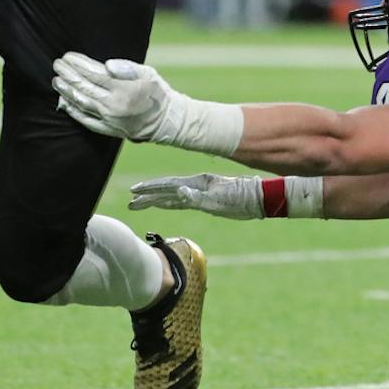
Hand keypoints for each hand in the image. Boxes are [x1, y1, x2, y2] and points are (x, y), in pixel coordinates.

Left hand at [52, 53, 176, 140]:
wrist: (166, 121)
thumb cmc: (157, 92)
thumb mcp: (148, 74)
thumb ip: (127, 68)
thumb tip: (107, 65)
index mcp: (123, 90)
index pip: (93, 74)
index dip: (78, 65)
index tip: (68, 57)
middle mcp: (113, 105)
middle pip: (84, 88)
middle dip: (68, 75)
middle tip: (57, 65)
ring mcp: (109, 119)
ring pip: (82, 103)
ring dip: (66, 91)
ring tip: (56, 80)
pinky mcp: (108, 129)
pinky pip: (86, 120)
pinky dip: (74, 111)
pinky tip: (64, 102)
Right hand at [128, 173, 265, 219]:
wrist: (259, 198)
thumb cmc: (241, 198)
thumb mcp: (220, 199)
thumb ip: (198, 197)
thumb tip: (179, 191)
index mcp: (197, 183)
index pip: (168, 185)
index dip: (151, 189)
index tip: (134, 192)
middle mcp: (196, 185)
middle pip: (166, 190)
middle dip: (148, 196)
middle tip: (130, 202)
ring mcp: (200, 192)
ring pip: (172, 196)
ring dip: (155, 200)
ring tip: (139, 204)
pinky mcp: (205, 200)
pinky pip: (181, 202)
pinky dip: (169, 203)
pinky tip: (163, 205)